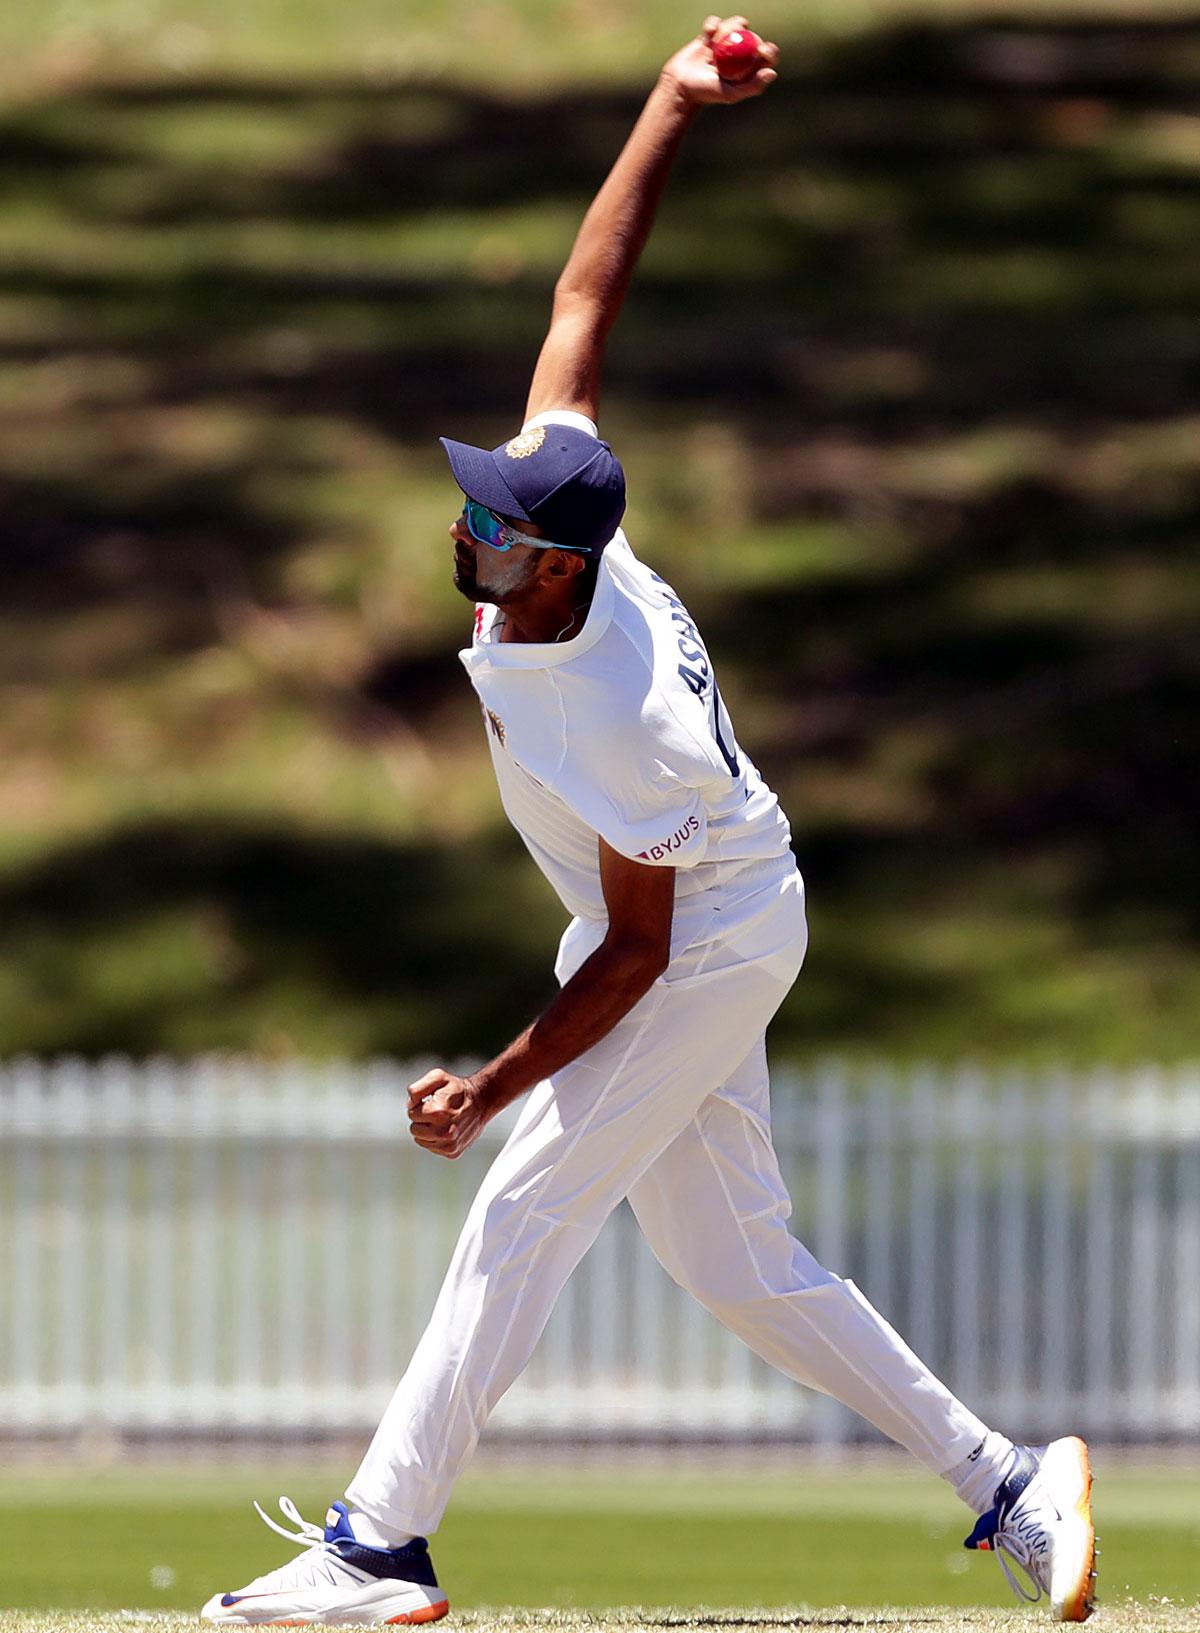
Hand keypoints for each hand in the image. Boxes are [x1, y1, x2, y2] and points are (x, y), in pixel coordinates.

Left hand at [408, 1068, 487, 1159]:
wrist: (482, 1101)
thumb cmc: (458, 1089)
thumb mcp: (438, 1077)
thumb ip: (417, 1088)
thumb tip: (410, 1105)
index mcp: (437, 1113)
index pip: (412, 1114)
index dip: (420, 1106)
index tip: (431, 1102)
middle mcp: (443, 1132)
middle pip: (414, 1129)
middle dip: (422, 1119)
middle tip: (437, 1111)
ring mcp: (449, 1145)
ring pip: (421, 1140)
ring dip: (428, 1130)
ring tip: (442, 1120)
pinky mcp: (452, 1153)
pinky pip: (432, 1147)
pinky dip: (436, 1139)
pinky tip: (447, 1128)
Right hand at [661, 15, 778, 106]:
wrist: (681, 85)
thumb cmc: (706, 93)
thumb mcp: (730, 94)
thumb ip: (752, 86)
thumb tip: (772, 73)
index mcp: (749, 69)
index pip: (767, 57)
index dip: (770, 51)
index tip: (763, 50)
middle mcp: (740, 55)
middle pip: (753, 37)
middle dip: (748, 35)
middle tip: (737, 42)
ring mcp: (726, 44)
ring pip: (737, 25)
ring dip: (730, 28)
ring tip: (717, 42)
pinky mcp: (711, 35)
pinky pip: (717, 22)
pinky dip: (713, 24)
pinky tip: (709, 33)